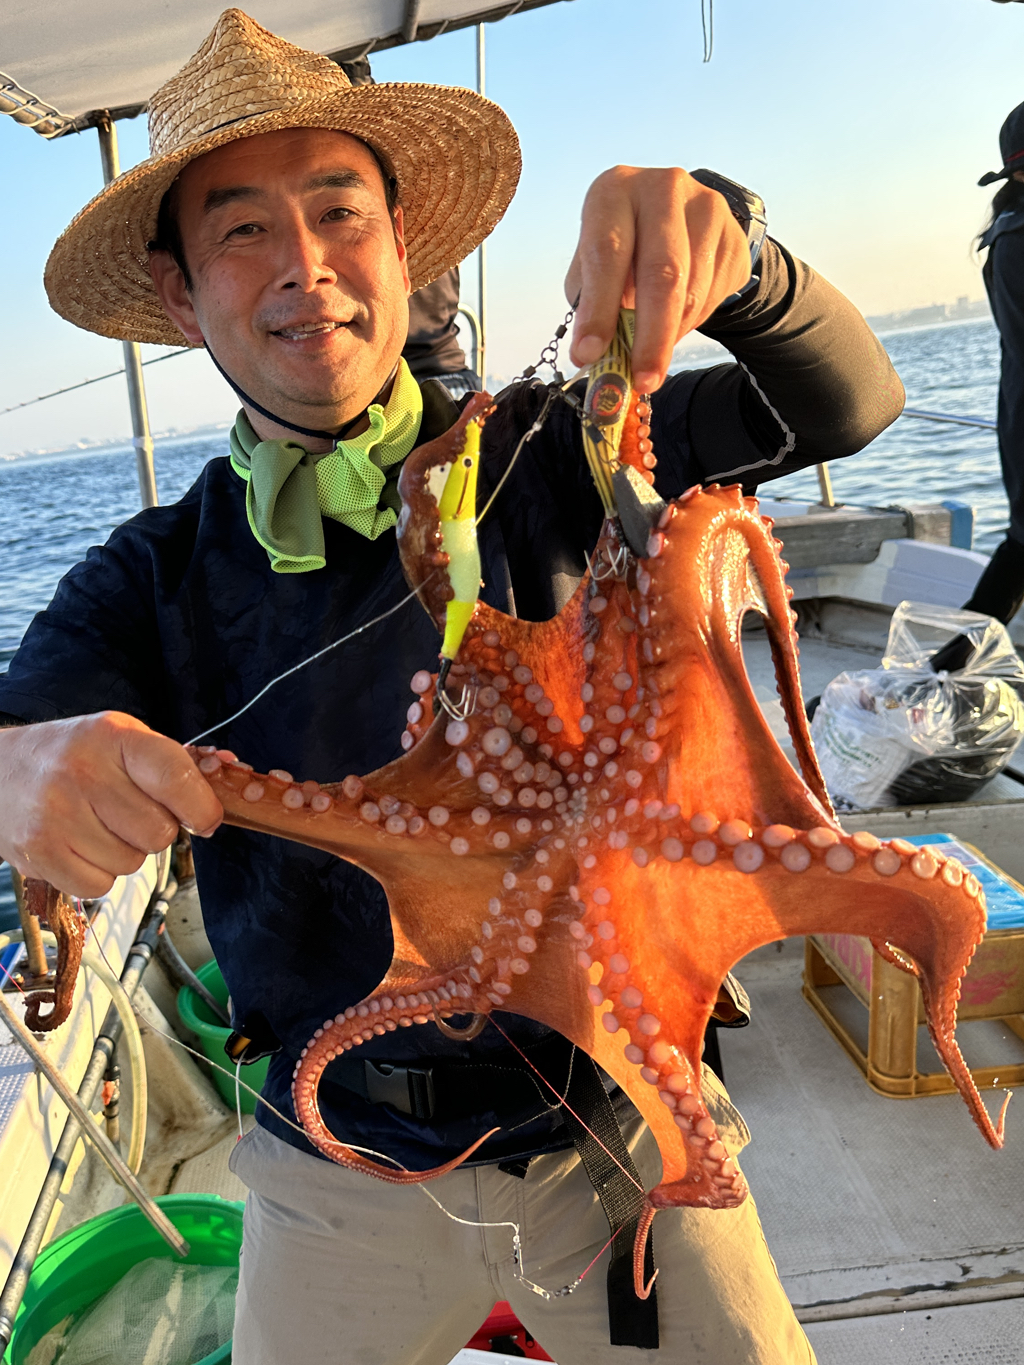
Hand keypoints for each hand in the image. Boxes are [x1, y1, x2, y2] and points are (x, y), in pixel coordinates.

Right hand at [0, 712, 222, 897]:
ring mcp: (56, 815)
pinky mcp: (39, 853)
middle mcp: (82, 772)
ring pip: (132, 862)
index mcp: (113, 737)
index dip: (202, 807)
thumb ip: (173, 761)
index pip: (175, 777)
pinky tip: (81, 845)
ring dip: (126, 852)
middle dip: (157, 830)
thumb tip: (230, 772)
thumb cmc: (73, 756)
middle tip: (131, 814)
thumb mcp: (121, 739)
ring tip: (99, 825)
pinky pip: (100, 885)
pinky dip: (99, 874)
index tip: (206, 818)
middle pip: (159, 832)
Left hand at [564, 166, 751, 392]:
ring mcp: (706, 206)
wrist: (679, 222)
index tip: (589, 355)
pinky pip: (716, 294)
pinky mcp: (734, 233)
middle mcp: (662, 188)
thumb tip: (596, 358)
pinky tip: (677, 319)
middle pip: (663, 272)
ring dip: (671, 334)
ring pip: (693, 291)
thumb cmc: (622, 250)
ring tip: (653, 348)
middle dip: (651, 336)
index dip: (598, 309)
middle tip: (643, 380)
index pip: (606, 253)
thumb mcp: (594, 268)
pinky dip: (692, 322)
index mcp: (614, 191)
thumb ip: (592, 306)